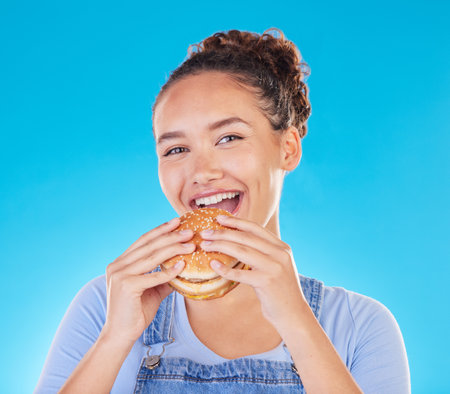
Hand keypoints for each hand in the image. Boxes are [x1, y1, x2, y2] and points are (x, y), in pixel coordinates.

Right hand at [101, 217, 194, 345]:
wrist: (120, 335)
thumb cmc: (135, 312)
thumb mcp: (152, 290)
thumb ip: (164, 278)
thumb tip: (183, 268)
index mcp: (120, 263)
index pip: (143, 241)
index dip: (160, 230)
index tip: (177, 222)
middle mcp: (117, 265)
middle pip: (148, 245)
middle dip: (170, 236)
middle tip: (189, 232)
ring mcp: (119, 275)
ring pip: (151, 257)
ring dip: (173, 249)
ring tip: (190, 245)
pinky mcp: (125, 286)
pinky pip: (152, 276)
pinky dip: (168, 271)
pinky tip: (182, 265)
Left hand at [200, 215, 307, 331]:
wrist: (293, 314)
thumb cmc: (279, 290)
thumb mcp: (276, 266)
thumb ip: (263, 253)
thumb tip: (238, 241)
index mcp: (281, 247)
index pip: (255, 228)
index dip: (236, 221)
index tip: (218, 218)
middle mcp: (280, 254)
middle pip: (246, 238)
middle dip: (223, 233)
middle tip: (205, 233)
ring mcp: (274, 267)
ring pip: (242, 251)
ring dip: (220, 246)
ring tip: (205, 245)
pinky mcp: (267, 282)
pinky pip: (240, 274)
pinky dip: (225, 269)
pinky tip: (213, 265)